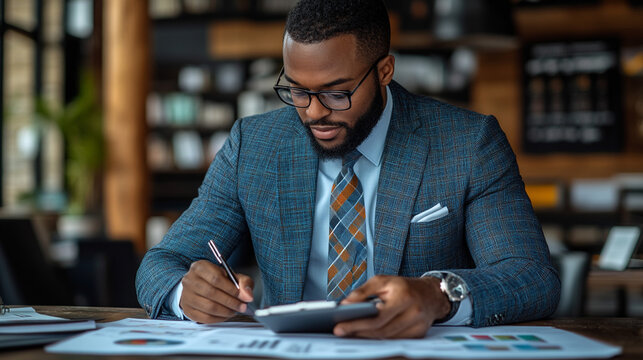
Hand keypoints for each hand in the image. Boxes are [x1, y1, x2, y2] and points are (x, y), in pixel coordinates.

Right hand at [179, 260, 253, 322]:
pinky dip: (219, 319)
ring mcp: (186, 295)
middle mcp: (189, 280)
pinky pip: (204, 318)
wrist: (200, 286)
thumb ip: (244, 283)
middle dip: (230, 302)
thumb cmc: (217, 280)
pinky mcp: (187, 309)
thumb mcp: (232, 276)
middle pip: (211, 293)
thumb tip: (248, 296)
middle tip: (242, 307)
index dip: (231, 289)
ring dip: (226, 311)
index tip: (242, 296)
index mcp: (200, 267)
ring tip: (235, 311)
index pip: (216, 278)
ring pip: (208, 307)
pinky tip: (226, 315)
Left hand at [334, 275, 449, 338]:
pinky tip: (366, 333)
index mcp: (404, 297)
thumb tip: (345, 304)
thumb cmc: (404, 286)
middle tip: (340, 331)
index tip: (340, 326)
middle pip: (381, 331)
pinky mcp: (418, 335)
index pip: (377, 317)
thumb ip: (363, 291)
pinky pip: (394, 340)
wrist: (431, 294)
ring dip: (366, 336)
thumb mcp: (382, 280)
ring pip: (386, 338)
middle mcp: (413, 313)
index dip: (357, 324)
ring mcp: (418, 326)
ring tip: (349, 332)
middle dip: (358, 331)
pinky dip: (379, 338)